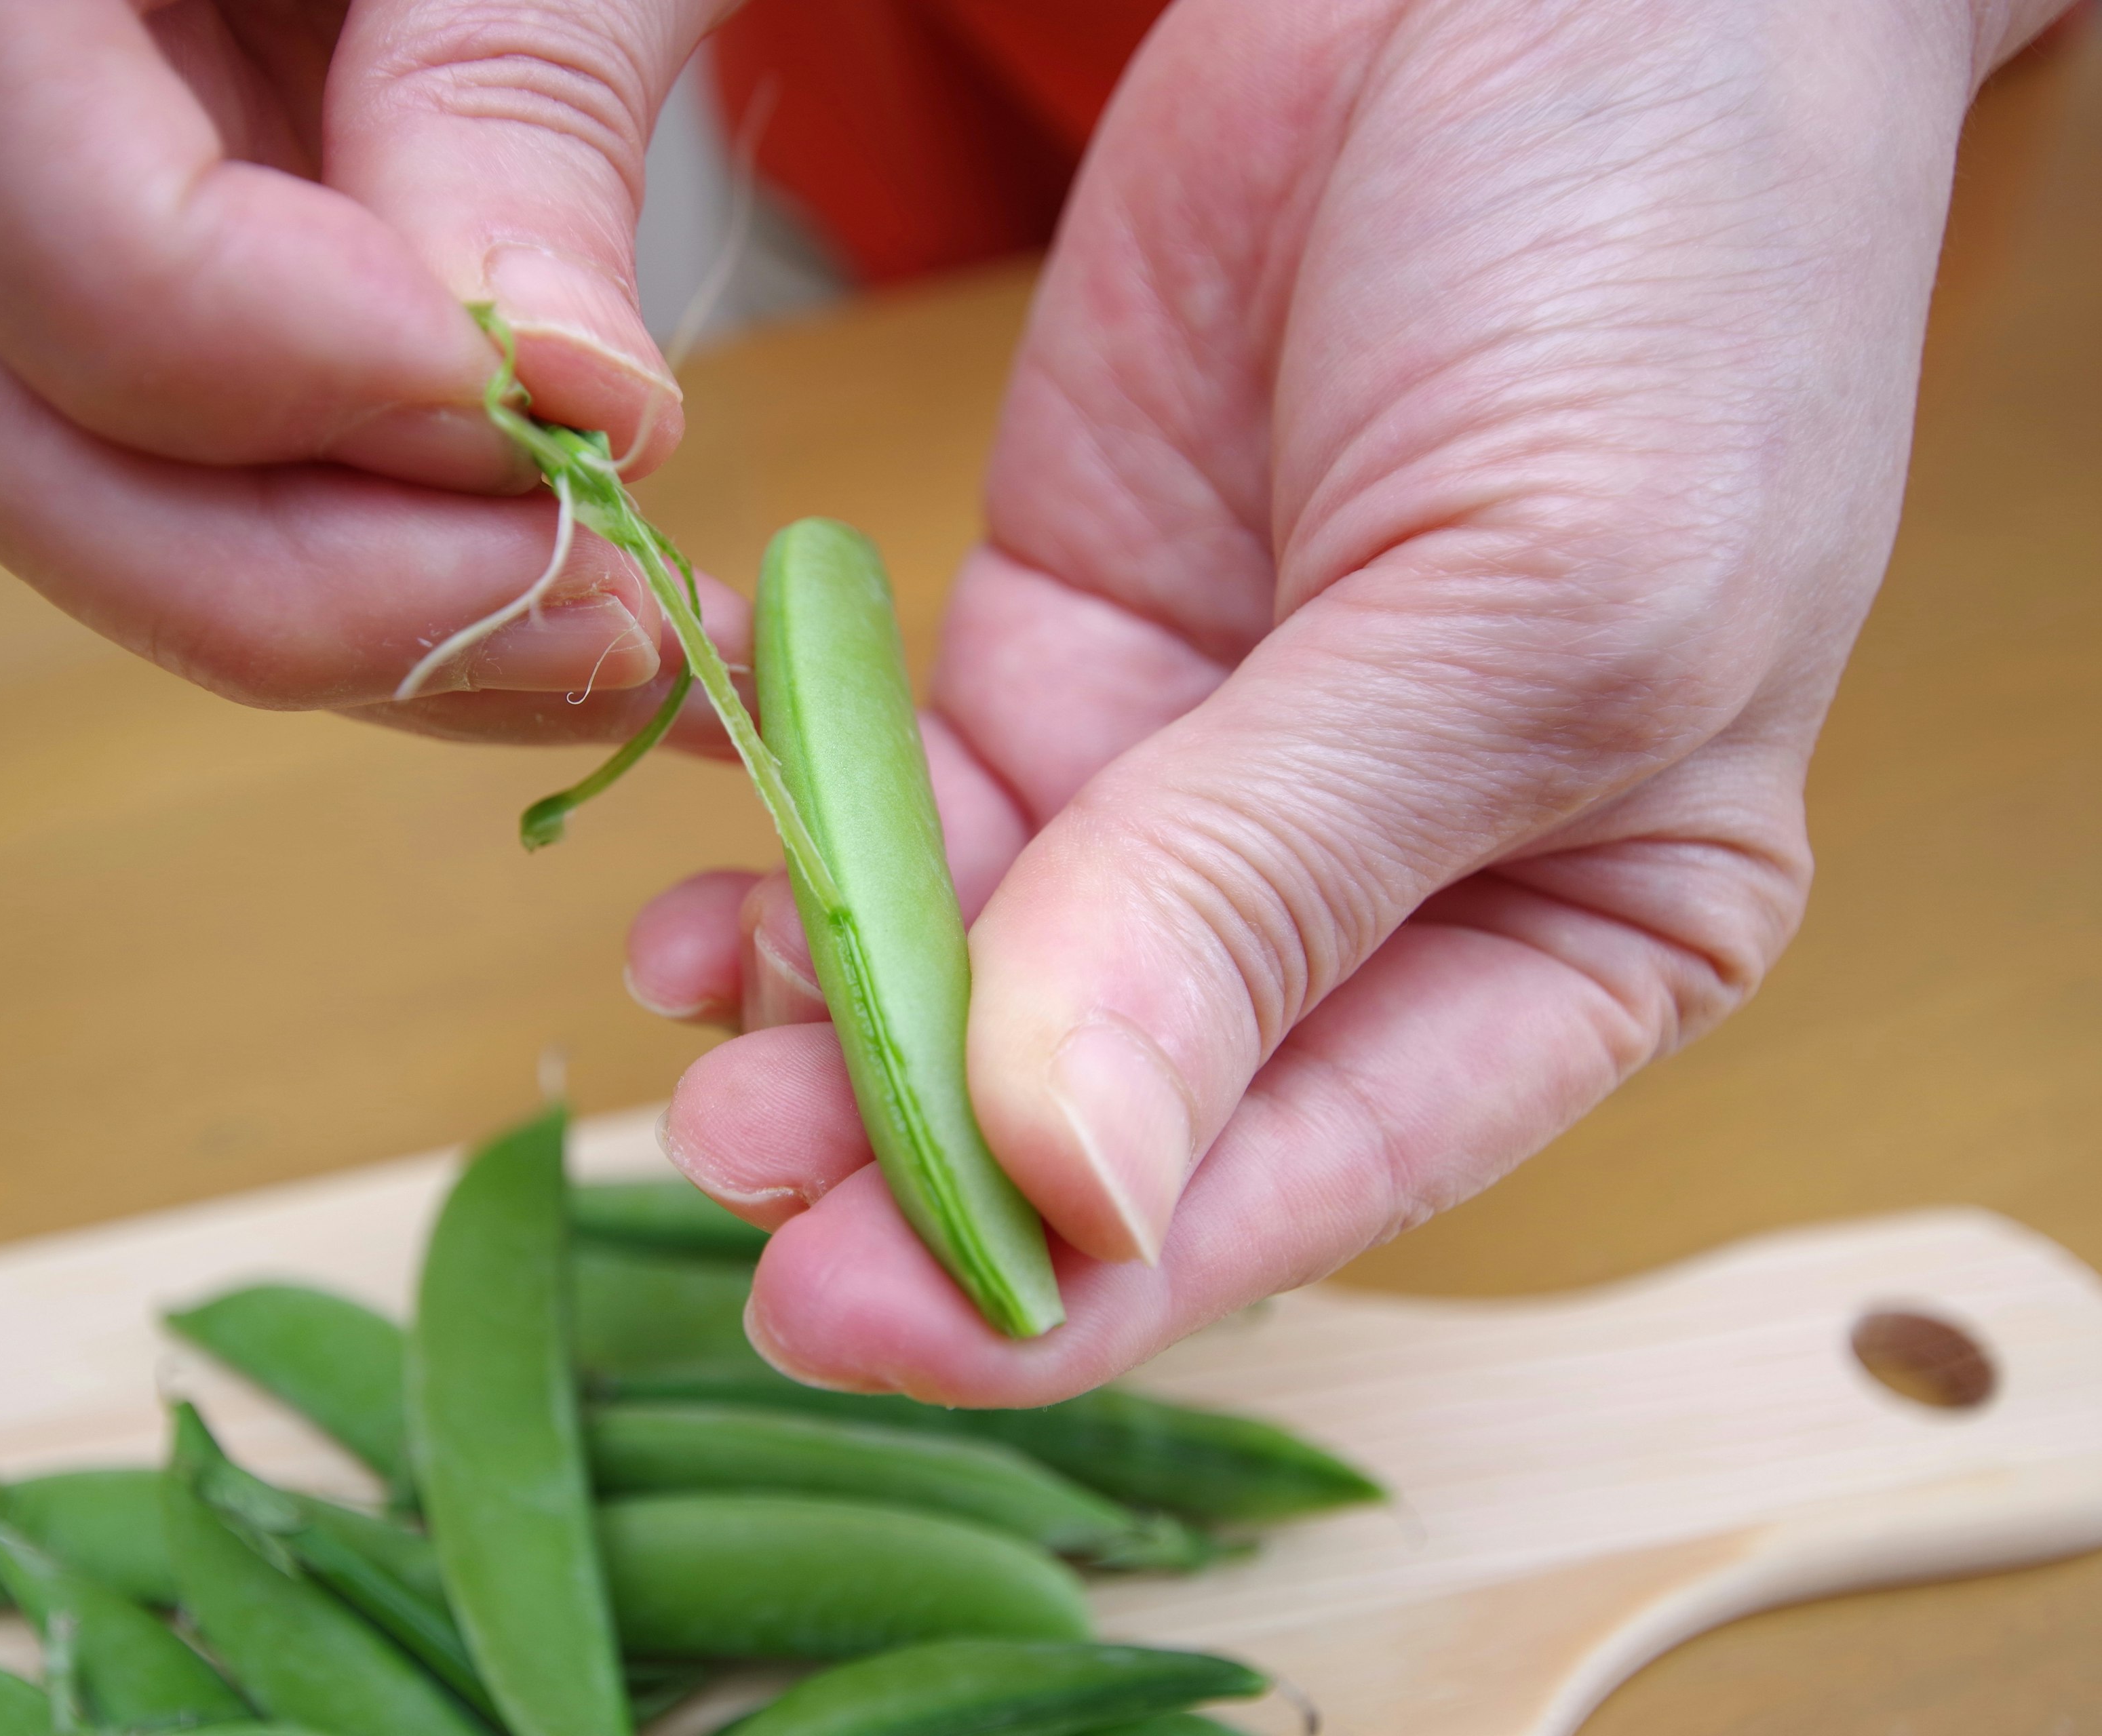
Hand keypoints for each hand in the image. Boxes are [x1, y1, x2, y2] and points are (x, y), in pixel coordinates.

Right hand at [0, 0, 748, 739]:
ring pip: (37, 476)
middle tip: (600, 627)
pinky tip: (550, 592)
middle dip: (303, 581)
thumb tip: (561, 398)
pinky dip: (350, 562)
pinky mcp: (42, 262)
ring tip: (614, 634)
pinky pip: (132, 471)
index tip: (556, 423)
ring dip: (345, 612)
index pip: (16, 196)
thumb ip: (515, 104)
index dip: (277, 370)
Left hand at [629, 0, 2067, 1401]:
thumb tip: (1074, 1174)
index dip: (1079, 1282)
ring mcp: (1184, 766)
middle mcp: (1359, 893)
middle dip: (915, 1167)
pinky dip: (799, 855)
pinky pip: (898, 796)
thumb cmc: (1658, 274)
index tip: (869, 1328)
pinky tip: (703, 907)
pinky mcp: (1053, 634)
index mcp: (1564, 944)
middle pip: (1105, 1103)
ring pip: (972, 969)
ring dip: (828, 1028)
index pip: (1298, 1178)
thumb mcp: (1525, 603)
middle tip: (740, 1183)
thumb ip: (1280, 883)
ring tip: (699, 1044)